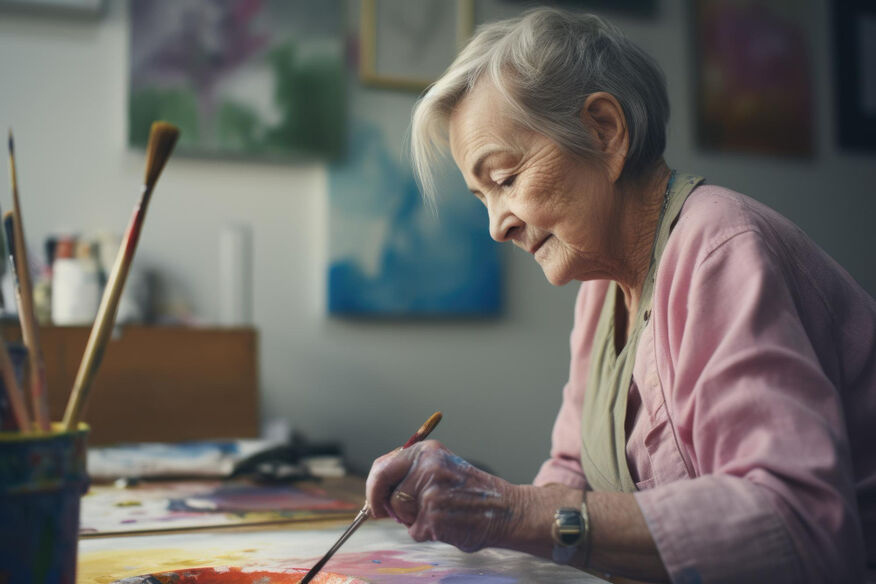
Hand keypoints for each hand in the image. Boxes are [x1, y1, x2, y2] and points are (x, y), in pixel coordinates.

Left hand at [365, 440, 520, 551]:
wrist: (505, 509)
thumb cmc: (469, 491)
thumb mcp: (440, 467)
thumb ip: (410, 473)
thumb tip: (376, 492)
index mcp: (427, 451)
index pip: (383, 466)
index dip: (373, 488)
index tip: (374, 502)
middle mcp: (428, 467)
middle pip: (386, 491)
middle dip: (386, 505)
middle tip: (390, 512)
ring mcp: (431, 492)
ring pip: (400, 512)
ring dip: (412, 519)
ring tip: (437, 513)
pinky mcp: (435, 516)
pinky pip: (415, 530)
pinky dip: (427, 532)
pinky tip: (446, 524)